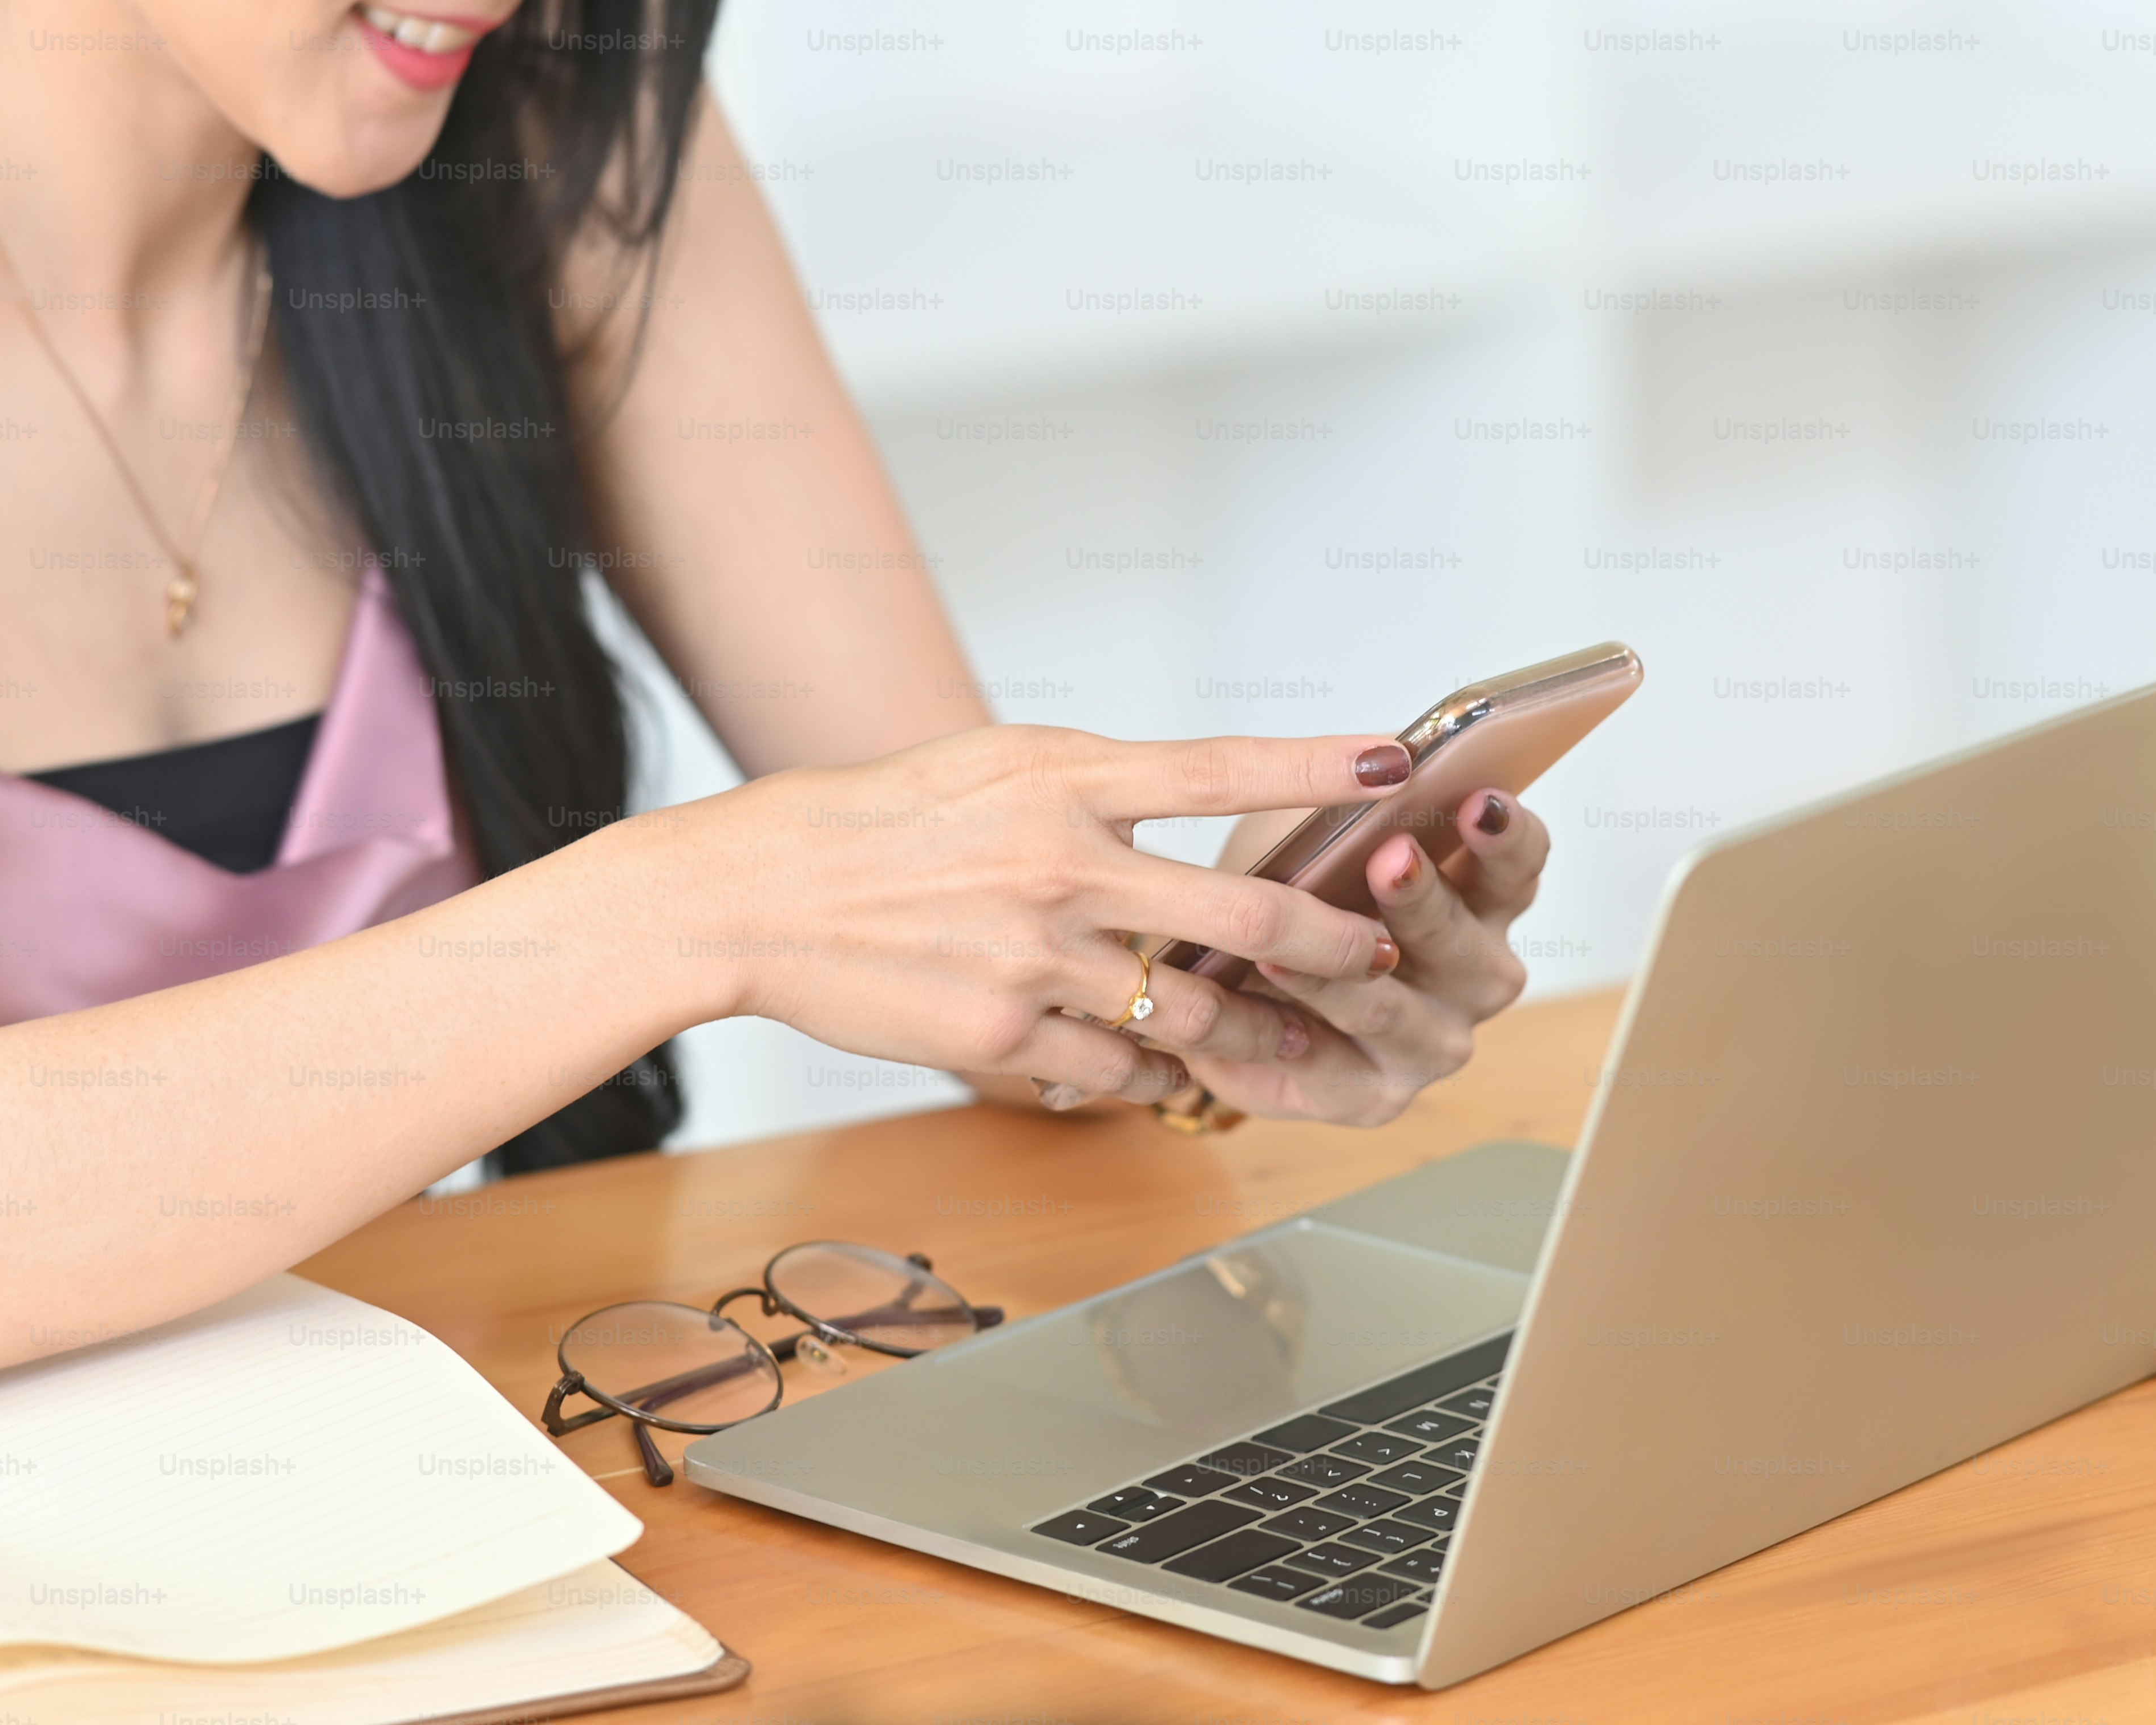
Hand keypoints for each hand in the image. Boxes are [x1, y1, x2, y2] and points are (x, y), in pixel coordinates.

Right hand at [672, 725, 1411, 1105]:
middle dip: (1330, 943)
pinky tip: (1164, 1070)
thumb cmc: (876, 822)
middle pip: (1243, 913)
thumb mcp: (992, 765)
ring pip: (1192, 1010)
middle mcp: (1062, 864)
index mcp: (1062, 777)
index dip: (1315, 768)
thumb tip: (1177, 797)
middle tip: (1376, 956)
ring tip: (1282, 1040)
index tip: (1395, 763)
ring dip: (1251, 1032)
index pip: (1217, 766)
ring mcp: (1036, 957)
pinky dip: (1151, 1072)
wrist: (760, 895)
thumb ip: (1092, 787)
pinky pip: (1116, 1068)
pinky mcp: (1004, 1035)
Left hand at [1176, 788, 1547, 1125]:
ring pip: (1392, 1014)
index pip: (1519, 864)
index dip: (1506, 834)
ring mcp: (1429, 1043)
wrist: (1230, 973)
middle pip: (1466, 946)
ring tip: (1283, 950)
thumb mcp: (1321, 828)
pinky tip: (1248, 1006)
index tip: (1479, 797)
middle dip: (1424, 901)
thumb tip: (1369, 766)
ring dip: (1340, 979)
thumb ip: (1354, 805)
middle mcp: (1474, 978)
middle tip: (1389, 858)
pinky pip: (1324, 1068)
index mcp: (1483, 902)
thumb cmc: (1297, 883)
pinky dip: (1280, 1033)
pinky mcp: (1368, 1098)